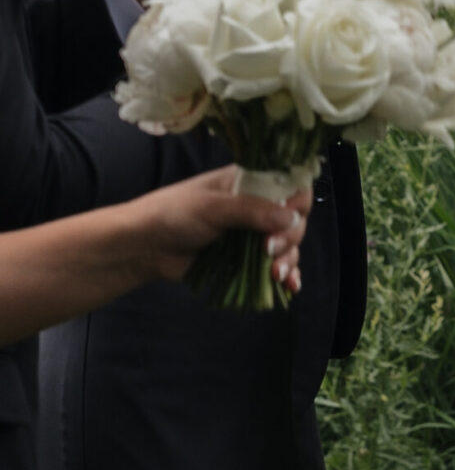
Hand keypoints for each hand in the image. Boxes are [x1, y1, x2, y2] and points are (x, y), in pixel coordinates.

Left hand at [122, 166, 310, 291]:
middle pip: (294, 219)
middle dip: (289, 237)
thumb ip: (252, 211)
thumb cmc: (172, 214)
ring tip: (275, 274)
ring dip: (288, 259)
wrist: (143, 247)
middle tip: (270, 250)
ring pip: (288, 245)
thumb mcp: (212, 207)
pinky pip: (275, 265)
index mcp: (250, 183)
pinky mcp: (247, 259)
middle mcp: (257, 206)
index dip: (296, 202)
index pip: (291, 186)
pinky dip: (286, 276)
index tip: (289, 218)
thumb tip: (291, 218)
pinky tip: (289, 286)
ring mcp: (253, 234)